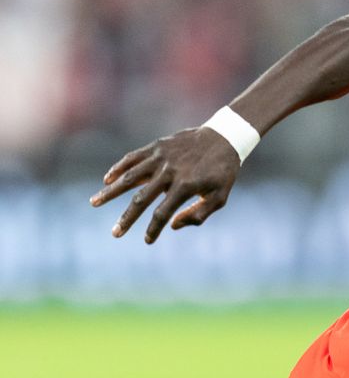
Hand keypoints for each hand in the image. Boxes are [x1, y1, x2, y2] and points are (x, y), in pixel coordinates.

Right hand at [90, 127, 240, 242]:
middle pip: (141, 199)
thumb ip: (198, 214)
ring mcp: (161, 157)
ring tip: (94, 202)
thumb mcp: (219, 196)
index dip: (153, 229)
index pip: (162, 214)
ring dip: (111, 191)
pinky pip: (133, 158)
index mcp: (186, 186)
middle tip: (115, 234)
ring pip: (130, 177)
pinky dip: (119, 168)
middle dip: (127, 218)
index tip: (147, 240)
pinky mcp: (157, 146)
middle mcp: (170, 172)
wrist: (225, 136)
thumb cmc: (222, 171)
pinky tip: (107, 180)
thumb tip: (173, 225)